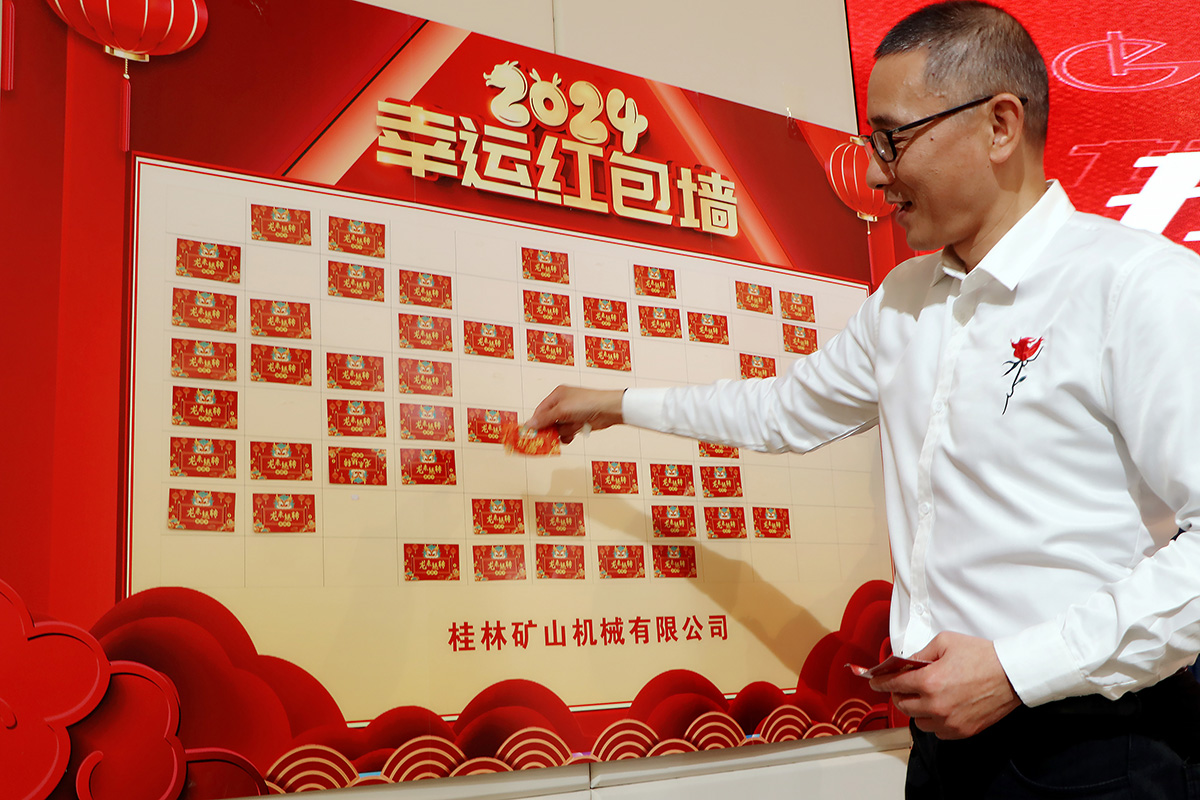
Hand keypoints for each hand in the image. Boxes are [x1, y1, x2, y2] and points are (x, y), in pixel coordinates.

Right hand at [525, 385, 625, 443]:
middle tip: (546, 439)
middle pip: (548, 421)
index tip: (530, 434)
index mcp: (557, 395)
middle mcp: (563, 404)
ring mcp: (571, 414)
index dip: (535, 422)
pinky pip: (567, 432)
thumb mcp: (562, 410)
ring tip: (571, 429)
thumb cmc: (587, 403)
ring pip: (558, 429)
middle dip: (549, 429)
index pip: (540, 411)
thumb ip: (545, 418)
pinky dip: (570, 434)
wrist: (609, 410)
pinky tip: (575, 432)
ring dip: (563, 432)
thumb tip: (530, 424)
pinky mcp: (578, 423)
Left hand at [869, 632, 1020, 739]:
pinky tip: (938, 708)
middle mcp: (936, 705)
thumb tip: (906, 663)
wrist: (1012, 675)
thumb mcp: (945, 642)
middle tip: (901, 686)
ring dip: (916, 709)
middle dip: (898, 694)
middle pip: (902, 705)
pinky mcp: (962, 731)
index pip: (894, 684)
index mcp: (929, 682)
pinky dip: (933, 721)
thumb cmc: (982, 656)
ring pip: (918, 721)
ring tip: (923, 697)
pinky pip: (937, 731)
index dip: (880, 682)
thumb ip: (921, 653)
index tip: (875, 682)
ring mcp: (949, 721)